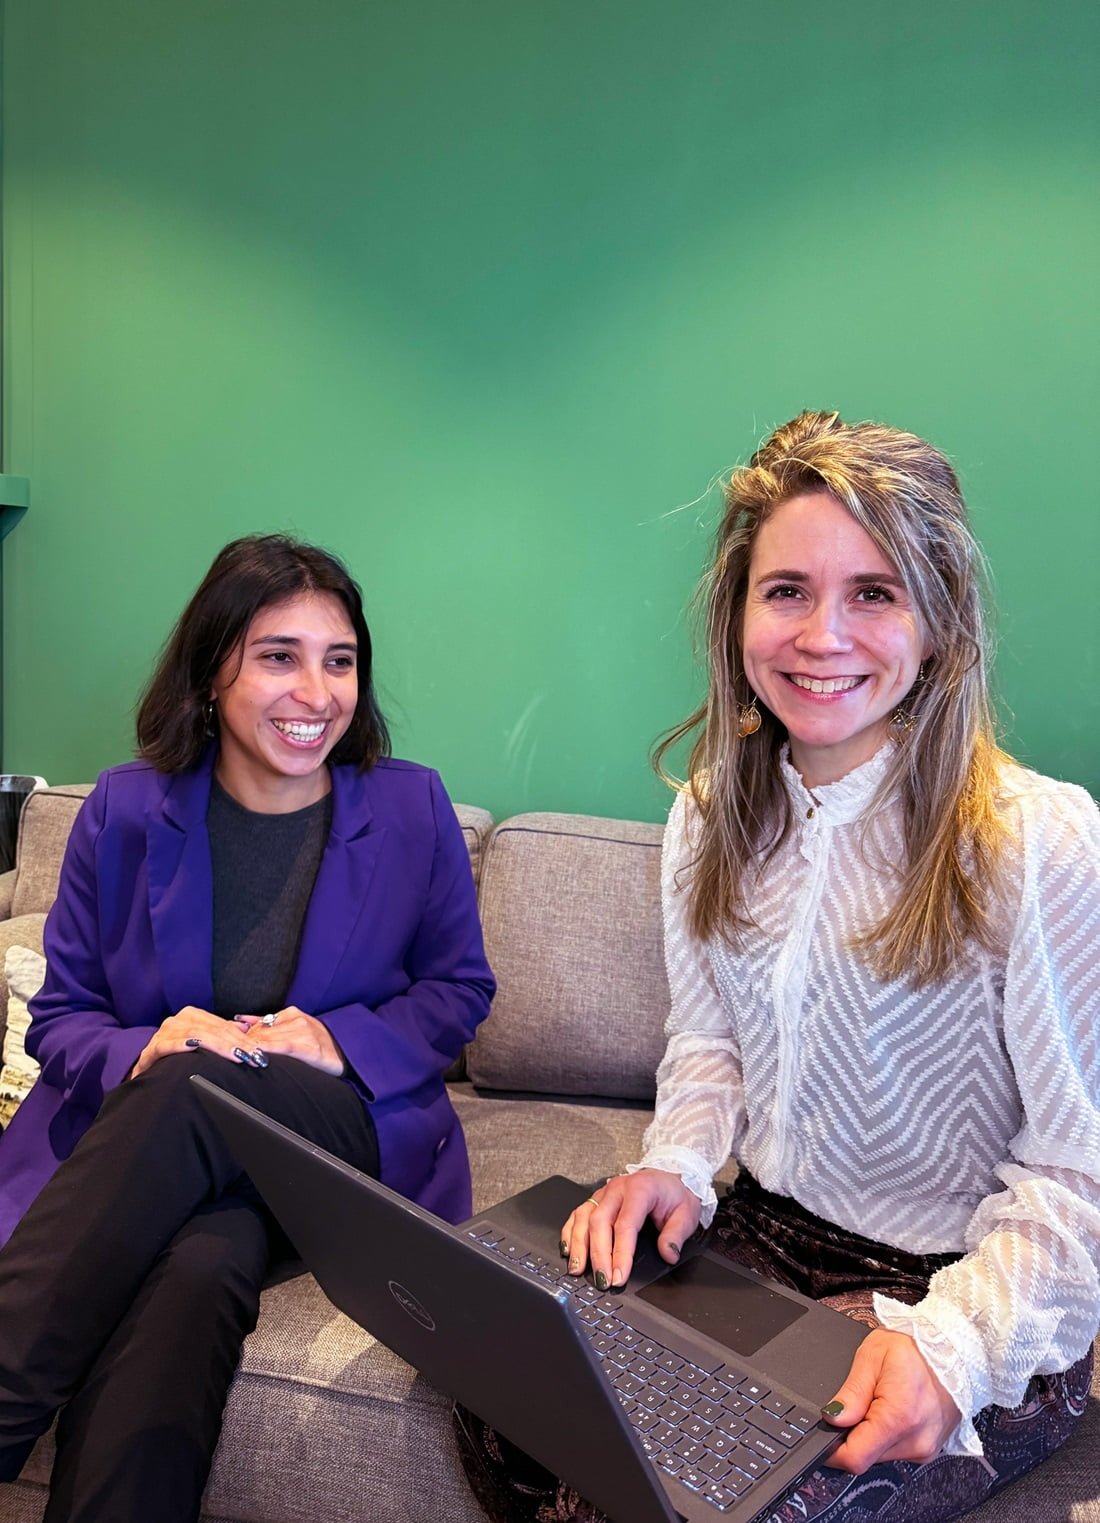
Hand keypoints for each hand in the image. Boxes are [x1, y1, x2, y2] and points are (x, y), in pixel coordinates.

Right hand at [131, 1005, 255, 1076]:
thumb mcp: (202, 1044)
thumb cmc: (176, 1060)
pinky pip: (166, 1045)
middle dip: (236, 1043)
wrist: (147, 1074)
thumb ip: (221, 1035)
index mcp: (191, 1016)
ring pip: (195, 1034)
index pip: (223, 1025)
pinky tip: (193, 1047)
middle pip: (212, 1029)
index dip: (243, 1037)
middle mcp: (177, 1021)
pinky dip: (180, 1044)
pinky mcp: (151, 1050)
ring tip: (236, 1055)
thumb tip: (245, 1027)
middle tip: (254, 1056)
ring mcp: (163, 1034)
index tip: (260, 1051)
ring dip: (218, 1045)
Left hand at [234, 1006, 345, 1075]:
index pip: (257, 1025)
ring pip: (268, 1040)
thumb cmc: (317, 1044)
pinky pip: (281, 1047)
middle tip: (226, 1052)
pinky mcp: (308, 1046)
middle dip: (242, 1044)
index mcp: (290, 1013)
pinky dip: (266, 1051)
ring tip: (235, 1056)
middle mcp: (296, 1019)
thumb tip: (240, 1021)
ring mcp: (302, 1031)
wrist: (345, 1053)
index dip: (241, 1037)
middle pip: (259, 1032)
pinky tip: (255, 1056)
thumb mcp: (292, 1030)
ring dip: (250, 1048)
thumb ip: (268, 1025)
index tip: (227, 1045)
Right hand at [560, 1169, 701, 1289]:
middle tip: (602, 1280)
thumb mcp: (686, 1212)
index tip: (619, 1276)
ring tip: (577, 1269)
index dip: (620, 1253)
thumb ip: (676, 1234)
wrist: (669, 1178)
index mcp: (640, 1189)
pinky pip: (578, 1214)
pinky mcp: (597, 1199)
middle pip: (600, 1222)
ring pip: (584, 1217)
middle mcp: (617, 1189)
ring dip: (579, 1245)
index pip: (625, 1224)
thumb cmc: (675, 1194)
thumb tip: (668, 1254)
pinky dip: (570, 1232)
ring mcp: (604, 1192)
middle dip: (598, 1254)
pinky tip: (568, 1250)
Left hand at [822, 1328, 959, 1472]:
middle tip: (859, 1401)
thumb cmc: (916, 1347)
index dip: (832, 1450)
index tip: (824, 1433)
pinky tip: (892, 1409)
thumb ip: (851, 1392)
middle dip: (852, 1434)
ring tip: (880, 1400)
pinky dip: (886, 1434)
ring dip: (870, 1434)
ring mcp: (925, 1449)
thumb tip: (832, 1418)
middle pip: (866, 1457)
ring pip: (879, 1454)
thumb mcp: (873, 1356)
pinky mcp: (929, 1449)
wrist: (953, 1349)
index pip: (856, 1458)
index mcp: (899, 1418)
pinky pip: (895, 1450)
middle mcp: (916, 1441)